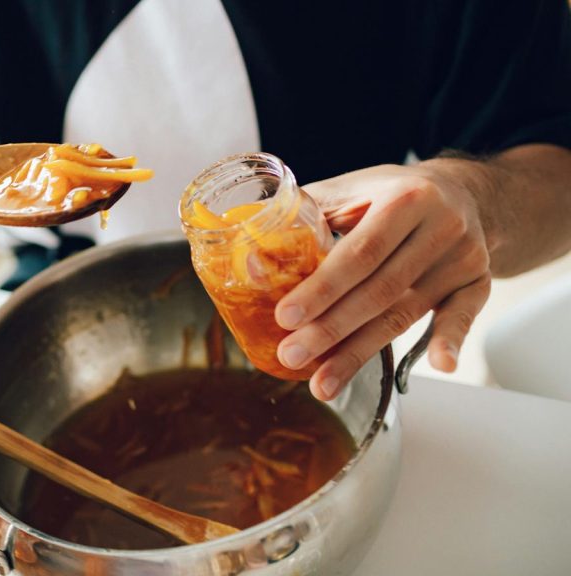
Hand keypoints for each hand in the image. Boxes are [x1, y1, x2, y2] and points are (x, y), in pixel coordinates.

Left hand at [275, 163, 492, 399]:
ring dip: (361, 352)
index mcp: (405, 198)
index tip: (285, 318)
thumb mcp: (349, 189)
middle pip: (381, 290)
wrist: (458, 190)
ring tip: (323, 383)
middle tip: (292, 356)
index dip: (321, 289)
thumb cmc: (388, 193)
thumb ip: (304, 218)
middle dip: (331, 330)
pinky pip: (464, 315)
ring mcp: (463, 257)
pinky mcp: (478, 282)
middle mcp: (441, 227)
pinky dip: (450, 340)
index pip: (359, 253)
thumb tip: (249, 261)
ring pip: (407, 314)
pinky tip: (436, 366)